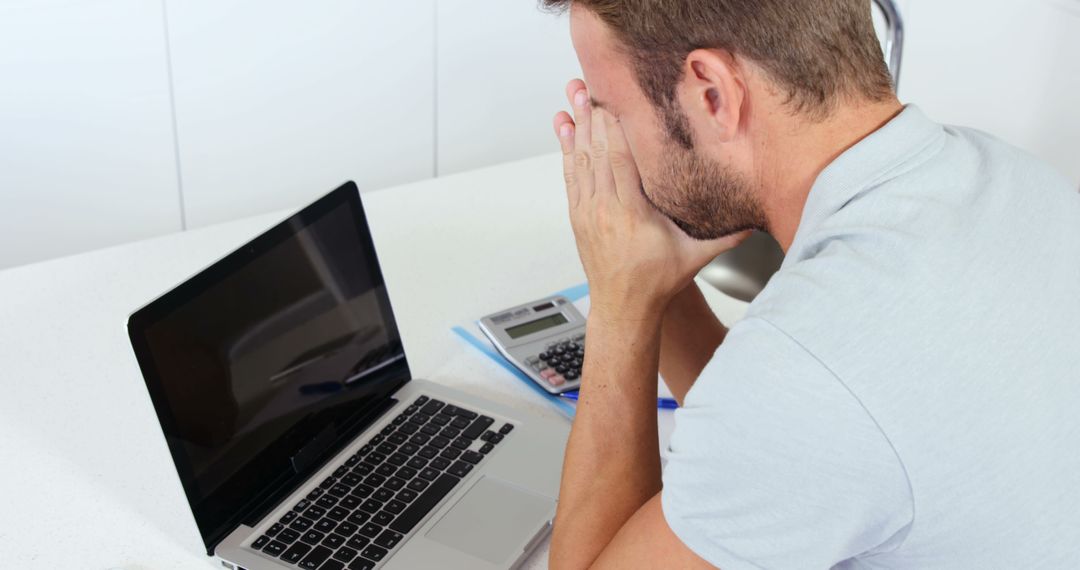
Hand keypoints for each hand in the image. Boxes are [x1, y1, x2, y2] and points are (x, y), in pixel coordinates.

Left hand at [553, 79, 748, 322]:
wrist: (622, 308)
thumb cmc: (656, 282)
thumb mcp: (695, 258)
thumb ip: (726, 237)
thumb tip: (758, 221)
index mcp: (632, 214)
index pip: (620, 163)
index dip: (614, 131)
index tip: (612, 103)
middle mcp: (605, 209)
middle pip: (596, 154)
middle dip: (592, 117)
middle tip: (586, 85)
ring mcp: (588, 212)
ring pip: (580, 160)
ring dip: (577, 127)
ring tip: (573, 95)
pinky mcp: (579, 216)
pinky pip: (571, 175)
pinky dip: (567, 150)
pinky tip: (564, 128)